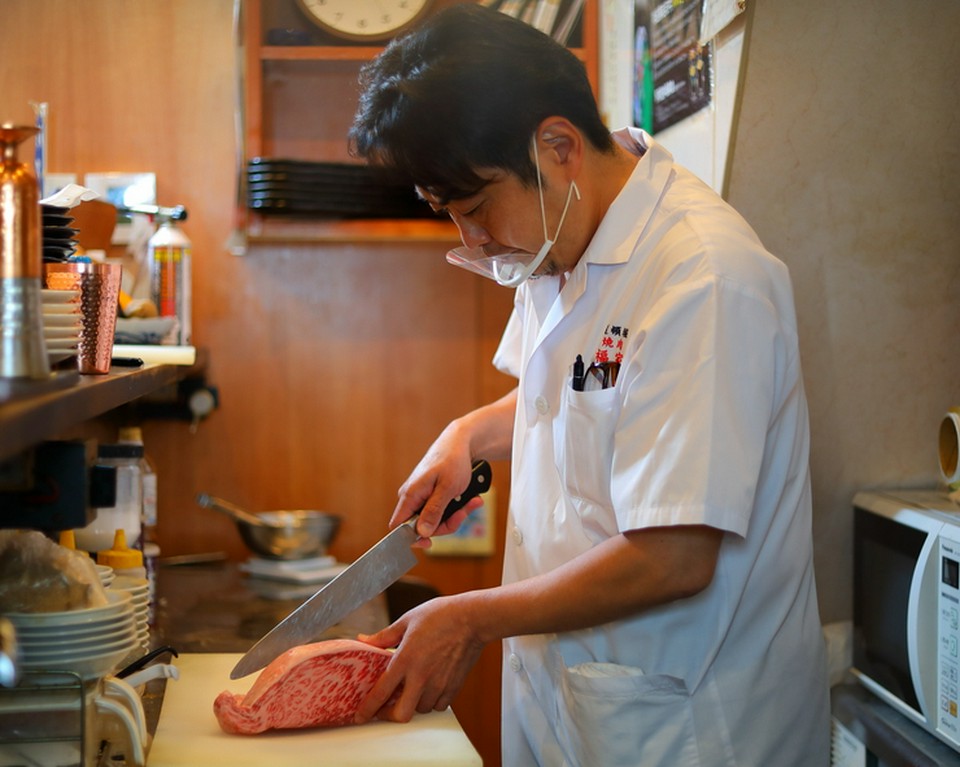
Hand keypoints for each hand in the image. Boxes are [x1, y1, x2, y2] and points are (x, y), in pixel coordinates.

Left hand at [354, 595, 484, 722]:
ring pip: (421, 709)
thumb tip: (364, 640)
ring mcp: (439, 684)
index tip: (361, 716)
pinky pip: (439, 705)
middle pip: (401, 714)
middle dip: (390, 715)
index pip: (381, 693)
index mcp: (405, 660)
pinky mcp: (454, 686)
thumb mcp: (407, 620)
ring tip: (410, 689)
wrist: (472, 618)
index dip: (367, 709)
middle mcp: (421, 677)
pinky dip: (431, 700)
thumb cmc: (441, 615)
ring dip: (413, 703)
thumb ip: (383, 636)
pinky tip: (429, 686)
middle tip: (385, 708)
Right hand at [392, 429, 478, 538]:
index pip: (398, 526)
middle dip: (446, 523)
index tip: (429, 543)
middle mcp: (412, 496)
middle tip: (463, 513)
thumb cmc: (453, 460)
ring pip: (435, 519)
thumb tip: (422, 533)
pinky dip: (456, 507)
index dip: (411, 538)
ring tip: (472, 502)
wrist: (461, 442)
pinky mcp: (431, 494)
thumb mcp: (447, 489)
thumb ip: (434, 512)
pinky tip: (470, 499)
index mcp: (409, 495)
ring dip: (456, 515)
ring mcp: (422, 495)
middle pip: (423, 526)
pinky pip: (441, 509)